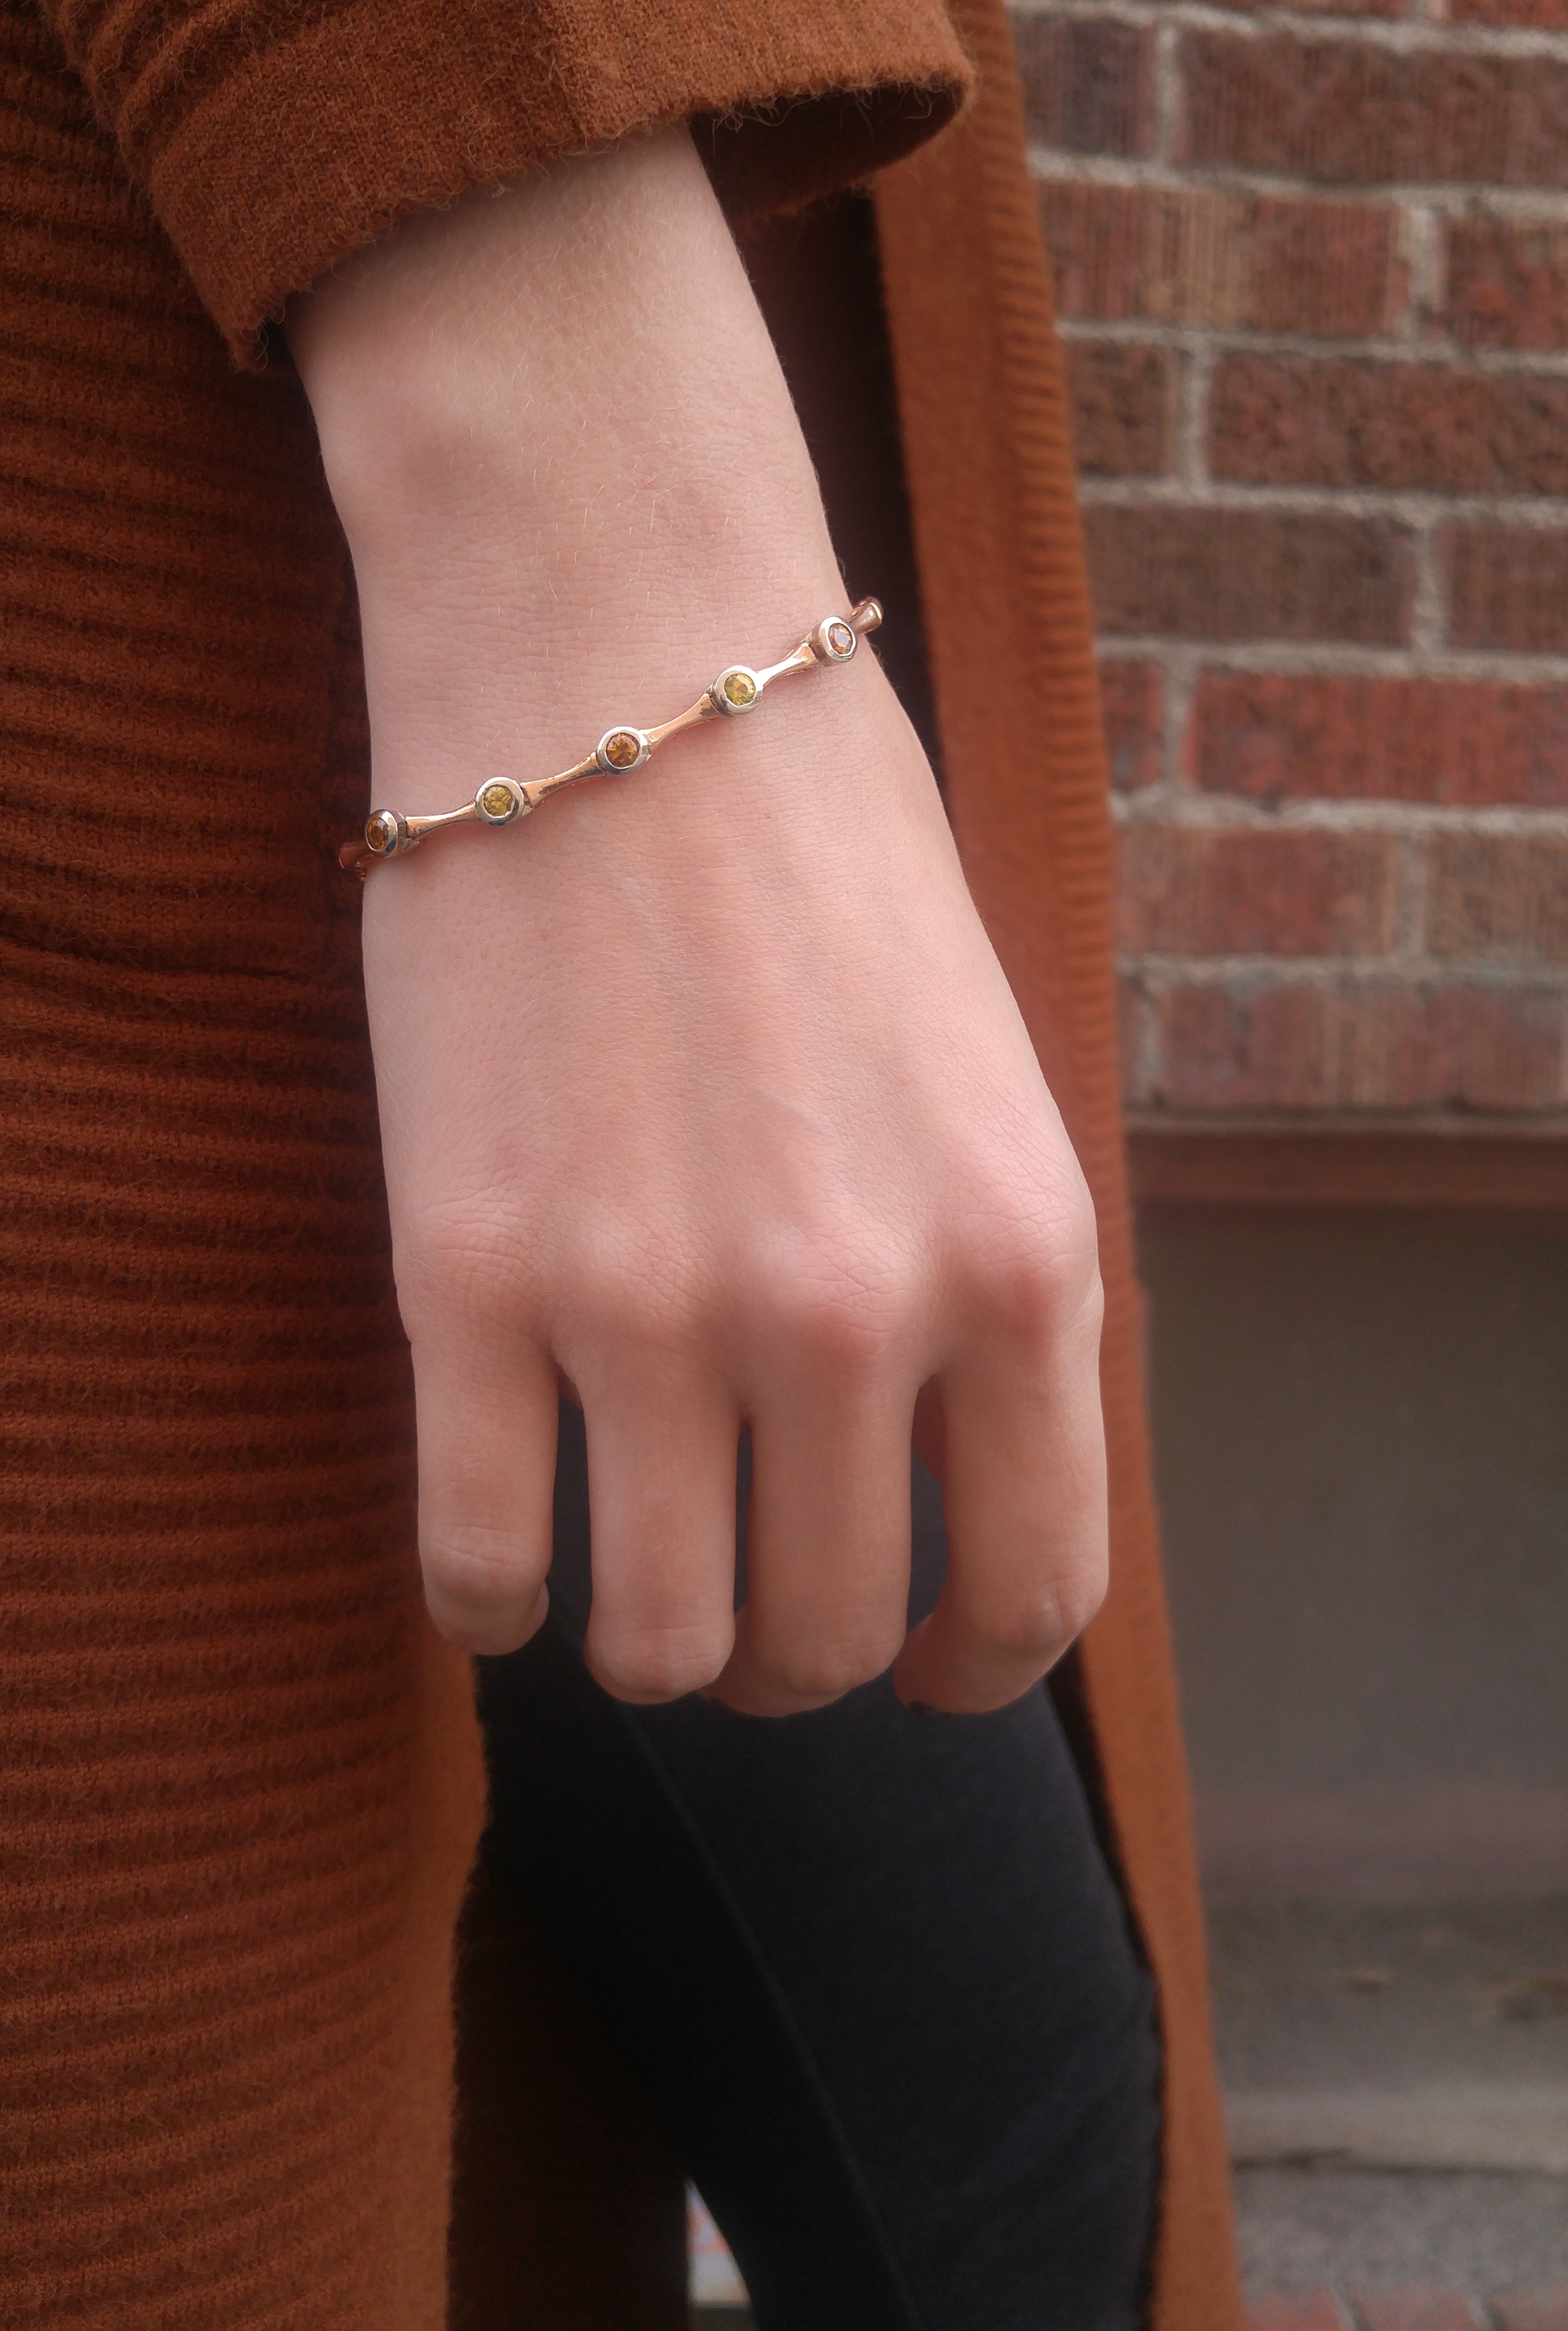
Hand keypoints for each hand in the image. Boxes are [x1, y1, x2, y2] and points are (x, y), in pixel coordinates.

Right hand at [290, 129, 1105, 1714]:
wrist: (621, 665)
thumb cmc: (816, 842)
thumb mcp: (985, 1075)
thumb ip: (985, 1284)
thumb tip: (941, 1472)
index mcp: (1022, 1255)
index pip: (1033, 1584)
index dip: (971, 1665)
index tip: (918, 1664)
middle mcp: (855, 1311)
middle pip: (819, 1633)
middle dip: (787, 1659)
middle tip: (742, 1600)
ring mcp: (653, 1307)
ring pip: (655, 1641)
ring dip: (644, 1646)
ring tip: (621, 1575)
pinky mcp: (472, 1280)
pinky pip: (477, 1564)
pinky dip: (490, 1597)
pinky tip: (503, 1544)